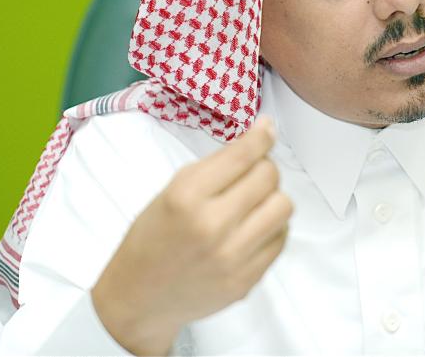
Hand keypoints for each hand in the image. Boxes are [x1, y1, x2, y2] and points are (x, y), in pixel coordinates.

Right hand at [90, 115, 292, 355]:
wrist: (140, 297)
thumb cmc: (152, 237)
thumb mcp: (171, 191)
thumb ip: (214, 167)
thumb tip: (260, 138)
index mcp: (186, 196)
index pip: (242, 156)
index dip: (262, 136)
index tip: (268, 128)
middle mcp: (212, 225)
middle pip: (269, 177)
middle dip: (264, 167)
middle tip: (251, 173)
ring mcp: (232, 257)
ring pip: (284, 207)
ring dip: (272, 198)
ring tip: (254, 203)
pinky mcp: (247, 280)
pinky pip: (281, 239)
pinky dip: (271, 228)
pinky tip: (252, 229)